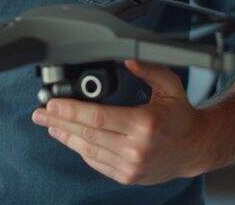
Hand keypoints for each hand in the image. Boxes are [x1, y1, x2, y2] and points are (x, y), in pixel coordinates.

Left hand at [31, 60, 216, 185]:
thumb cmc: (181, 117)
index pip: (98, 118)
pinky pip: (96, 162)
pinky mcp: (127, 176)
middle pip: (87, 134)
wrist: (195, 149)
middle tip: (39, 113)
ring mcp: (131, 166)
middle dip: (59, 121)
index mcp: (144, 124)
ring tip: (49, 124)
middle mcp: (136, 148)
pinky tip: (69, 137)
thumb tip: (126, 57)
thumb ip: (148, 68)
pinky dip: (80, 148)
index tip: (52, 103)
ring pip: (88, 150)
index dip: (71, 110)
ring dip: (65, 136)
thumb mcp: (170, 85)